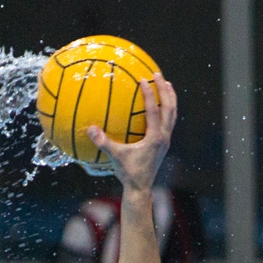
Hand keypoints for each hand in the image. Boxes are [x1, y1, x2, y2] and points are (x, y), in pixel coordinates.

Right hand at [87, 73, 176, 193]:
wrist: (141, 188)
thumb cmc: (128, 173)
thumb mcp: (115, 156)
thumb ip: (103, 142)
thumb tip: (90, 129)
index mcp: (154, 138)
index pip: (154, 111)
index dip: (149, 94)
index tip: (144, 80)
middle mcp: (164, 137)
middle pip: (169, 108)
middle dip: (165, 90)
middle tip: (158, 75)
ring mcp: (166, 140)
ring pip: (172, 114)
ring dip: (170, 98)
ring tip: (166, 84)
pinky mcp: (164, 143)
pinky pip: (168, 121)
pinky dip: (166, 109)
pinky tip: (160, 104)